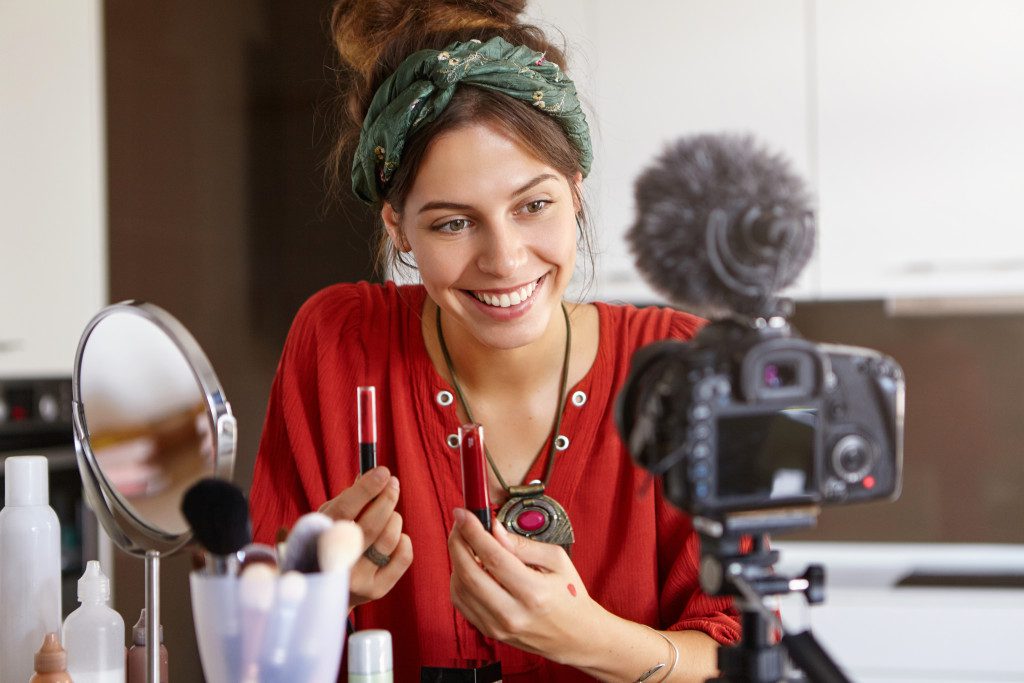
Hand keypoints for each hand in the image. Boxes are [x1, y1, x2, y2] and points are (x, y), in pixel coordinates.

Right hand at [319, 466, 412, 608]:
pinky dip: (404, 540)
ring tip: (391, 515)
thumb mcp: (328, 520)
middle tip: (393, 484)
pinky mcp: (375, 590)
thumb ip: (347, 499)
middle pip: (371, 525)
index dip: (366, 489)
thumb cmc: (329, 543)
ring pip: (389, 539)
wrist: (325, 591)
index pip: (344, 511)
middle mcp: (336, 562)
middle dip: (387, 499)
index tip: (383, 472)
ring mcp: (356, 578)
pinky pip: (402, 557)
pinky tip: (396, 537)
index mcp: (319, 539)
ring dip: (395, 519)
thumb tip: (370, 474)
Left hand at [448, 507, 604, 664]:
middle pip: (468, 573)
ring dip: (456, 561)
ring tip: (466, 544)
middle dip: (457, 542)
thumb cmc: (569, 595)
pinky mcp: (490, 632)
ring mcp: (498, 627)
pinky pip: (461, 603)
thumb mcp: (556, 561)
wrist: (575, 636)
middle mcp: (512, 613)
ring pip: (460, 589)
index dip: (473, 531)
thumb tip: (494, 529)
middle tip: (459, 524)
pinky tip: (469, 566)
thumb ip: (523, 544)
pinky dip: (459, 580)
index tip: (463, 513)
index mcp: (533, 593)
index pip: (493, 557)